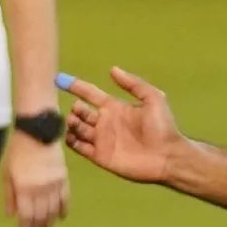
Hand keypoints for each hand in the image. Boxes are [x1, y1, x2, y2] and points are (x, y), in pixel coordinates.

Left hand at [3, 130, 68, 226]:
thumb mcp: (7, 174)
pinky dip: (63, 210)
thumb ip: (9, 196)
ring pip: (54, 211)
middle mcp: (41, 189)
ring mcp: (55, 185)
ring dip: (49, 223)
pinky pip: (66, 199)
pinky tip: (60, 218)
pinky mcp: (64, 179)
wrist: (38, 134)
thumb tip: (11, 215)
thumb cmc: (18, 152)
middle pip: (41, 217)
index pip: (27, 217)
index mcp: (25, 188)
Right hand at [61, 67, 181, 184]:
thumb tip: (112, 69)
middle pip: (80, 112)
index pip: (90, 94)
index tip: (59, 79)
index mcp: (115, 107)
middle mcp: (105, 122)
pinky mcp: (99, 156)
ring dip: (71, 123)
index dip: (76, 86)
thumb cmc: (163, 127)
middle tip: (78, 109)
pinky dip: (70, 140)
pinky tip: (70, 135)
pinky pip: (78, 146)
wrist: (167, 157)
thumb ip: (133, 84)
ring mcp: (101, 139)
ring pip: (76, 128)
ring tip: (75, 121)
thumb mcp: (153, 99)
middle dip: (75, 108)